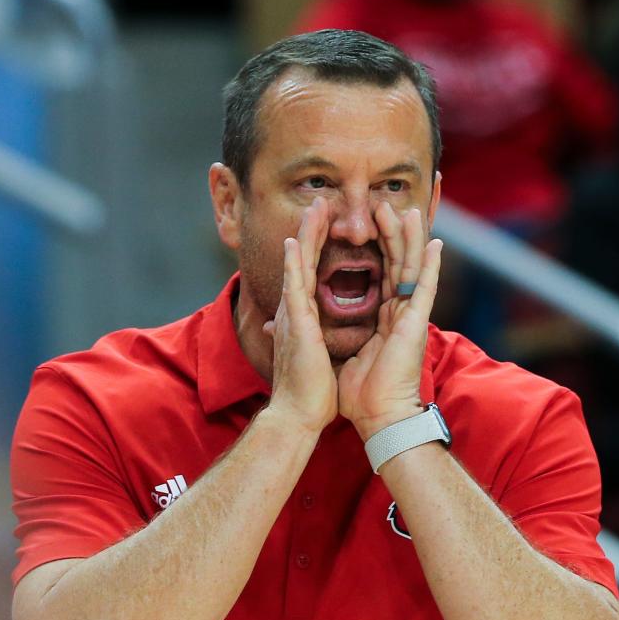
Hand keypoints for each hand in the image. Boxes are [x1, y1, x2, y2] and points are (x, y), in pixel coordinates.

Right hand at [265, 198, 337, 435]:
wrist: (298, 415)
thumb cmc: (309, 393)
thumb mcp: (312, 358)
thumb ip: (308, 341)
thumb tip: (306, 336)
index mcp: (303, 320)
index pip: (312, 275)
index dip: (318, 250)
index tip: (325, 226)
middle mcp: (295, 313)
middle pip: (304, 262)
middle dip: (312, 232)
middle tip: (319, 204)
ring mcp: (293, 317)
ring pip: (298, 266)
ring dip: (305, 235)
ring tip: (313, 208)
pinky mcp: (295, 326)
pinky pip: (294, 287)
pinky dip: (293, 264)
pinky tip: (293, 242)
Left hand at [337, 201, 442, 440]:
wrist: (377, 417)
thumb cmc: (359, 395)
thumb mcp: (332, 353)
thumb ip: (318, 331)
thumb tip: (285, 319)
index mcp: (382, 320)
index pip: (379, 275)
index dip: (373, 250)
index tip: (363, 225)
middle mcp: (398, 315)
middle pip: (396, 264)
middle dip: (390, 234)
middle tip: (382, 205)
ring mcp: (410, 318)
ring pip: (411, 268)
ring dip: (408, 238)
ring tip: (405, 210)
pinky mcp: (416, 324)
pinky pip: (424, 288)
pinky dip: (431, 265)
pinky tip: (434, 241)